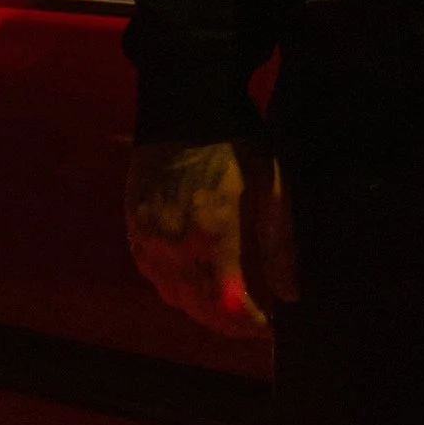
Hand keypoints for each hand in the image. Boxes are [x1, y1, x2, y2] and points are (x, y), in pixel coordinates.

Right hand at [125, 138, 297, 338]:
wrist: (184, 99)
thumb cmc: (236, 140)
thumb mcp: (271, 186)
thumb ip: (279, 244)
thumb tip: (290, 294)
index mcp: (213, 235)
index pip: (229, 305)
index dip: (250, 323)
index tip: (270, 325)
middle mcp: (174, 245)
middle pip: (199, 308)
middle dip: (228, 323)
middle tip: (253, 322)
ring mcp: (148, 236)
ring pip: (172, 295)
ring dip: (201, 310)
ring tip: (227, 309)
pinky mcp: (133, 225)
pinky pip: (151, 273)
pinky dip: (174, 288)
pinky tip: (193, 284)